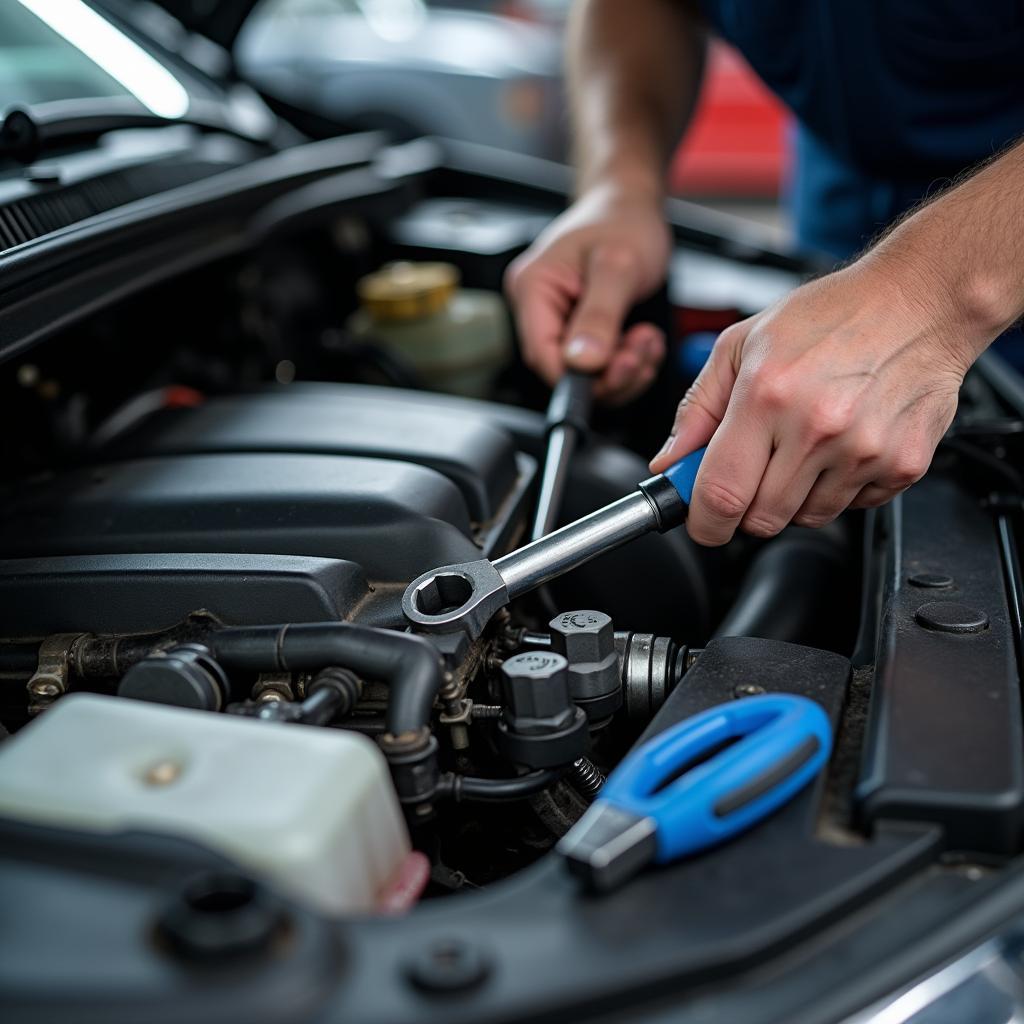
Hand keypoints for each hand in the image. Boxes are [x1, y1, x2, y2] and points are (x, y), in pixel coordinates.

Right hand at [504, 183, 669, 403]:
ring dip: (622, 369)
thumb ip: (600, 316)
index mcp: (532, 288)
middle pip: (562, 368)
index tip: (616, 373)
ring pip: (584, 372)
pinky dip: (625, 362)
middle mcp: (537, 308)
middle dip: (608, 372)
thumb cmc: (623, 221)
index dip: (578, 376)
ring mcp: (557, 320)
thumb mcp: (618, 265)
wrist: (632, 205)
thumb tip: (583, 362)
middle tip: (640, 353)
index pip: (542, 354)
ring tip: (647, 340)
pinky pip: (597, 363)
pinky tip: (643, 342)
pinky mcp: (577, 328)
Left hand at [649, 260, 977, 545]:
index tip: (702, 521)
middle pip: (762, 519)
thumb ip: (697, 409)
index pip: (720, 494)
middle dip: (747, 507)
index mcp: (767, 395)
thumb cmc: (831, 315)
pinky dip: (840, 489)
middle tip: (756, 469)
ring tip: (806, 445)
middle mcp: (817, 427)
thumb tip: (668, 462)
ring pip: (807, 518)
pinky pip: (853, 507)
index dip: (703, 522)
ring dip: (795, 497)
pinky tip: (843, 445)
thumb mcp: (741, 344)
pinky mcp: (903, 464)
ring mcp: (864, 450)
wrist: (919, 301)